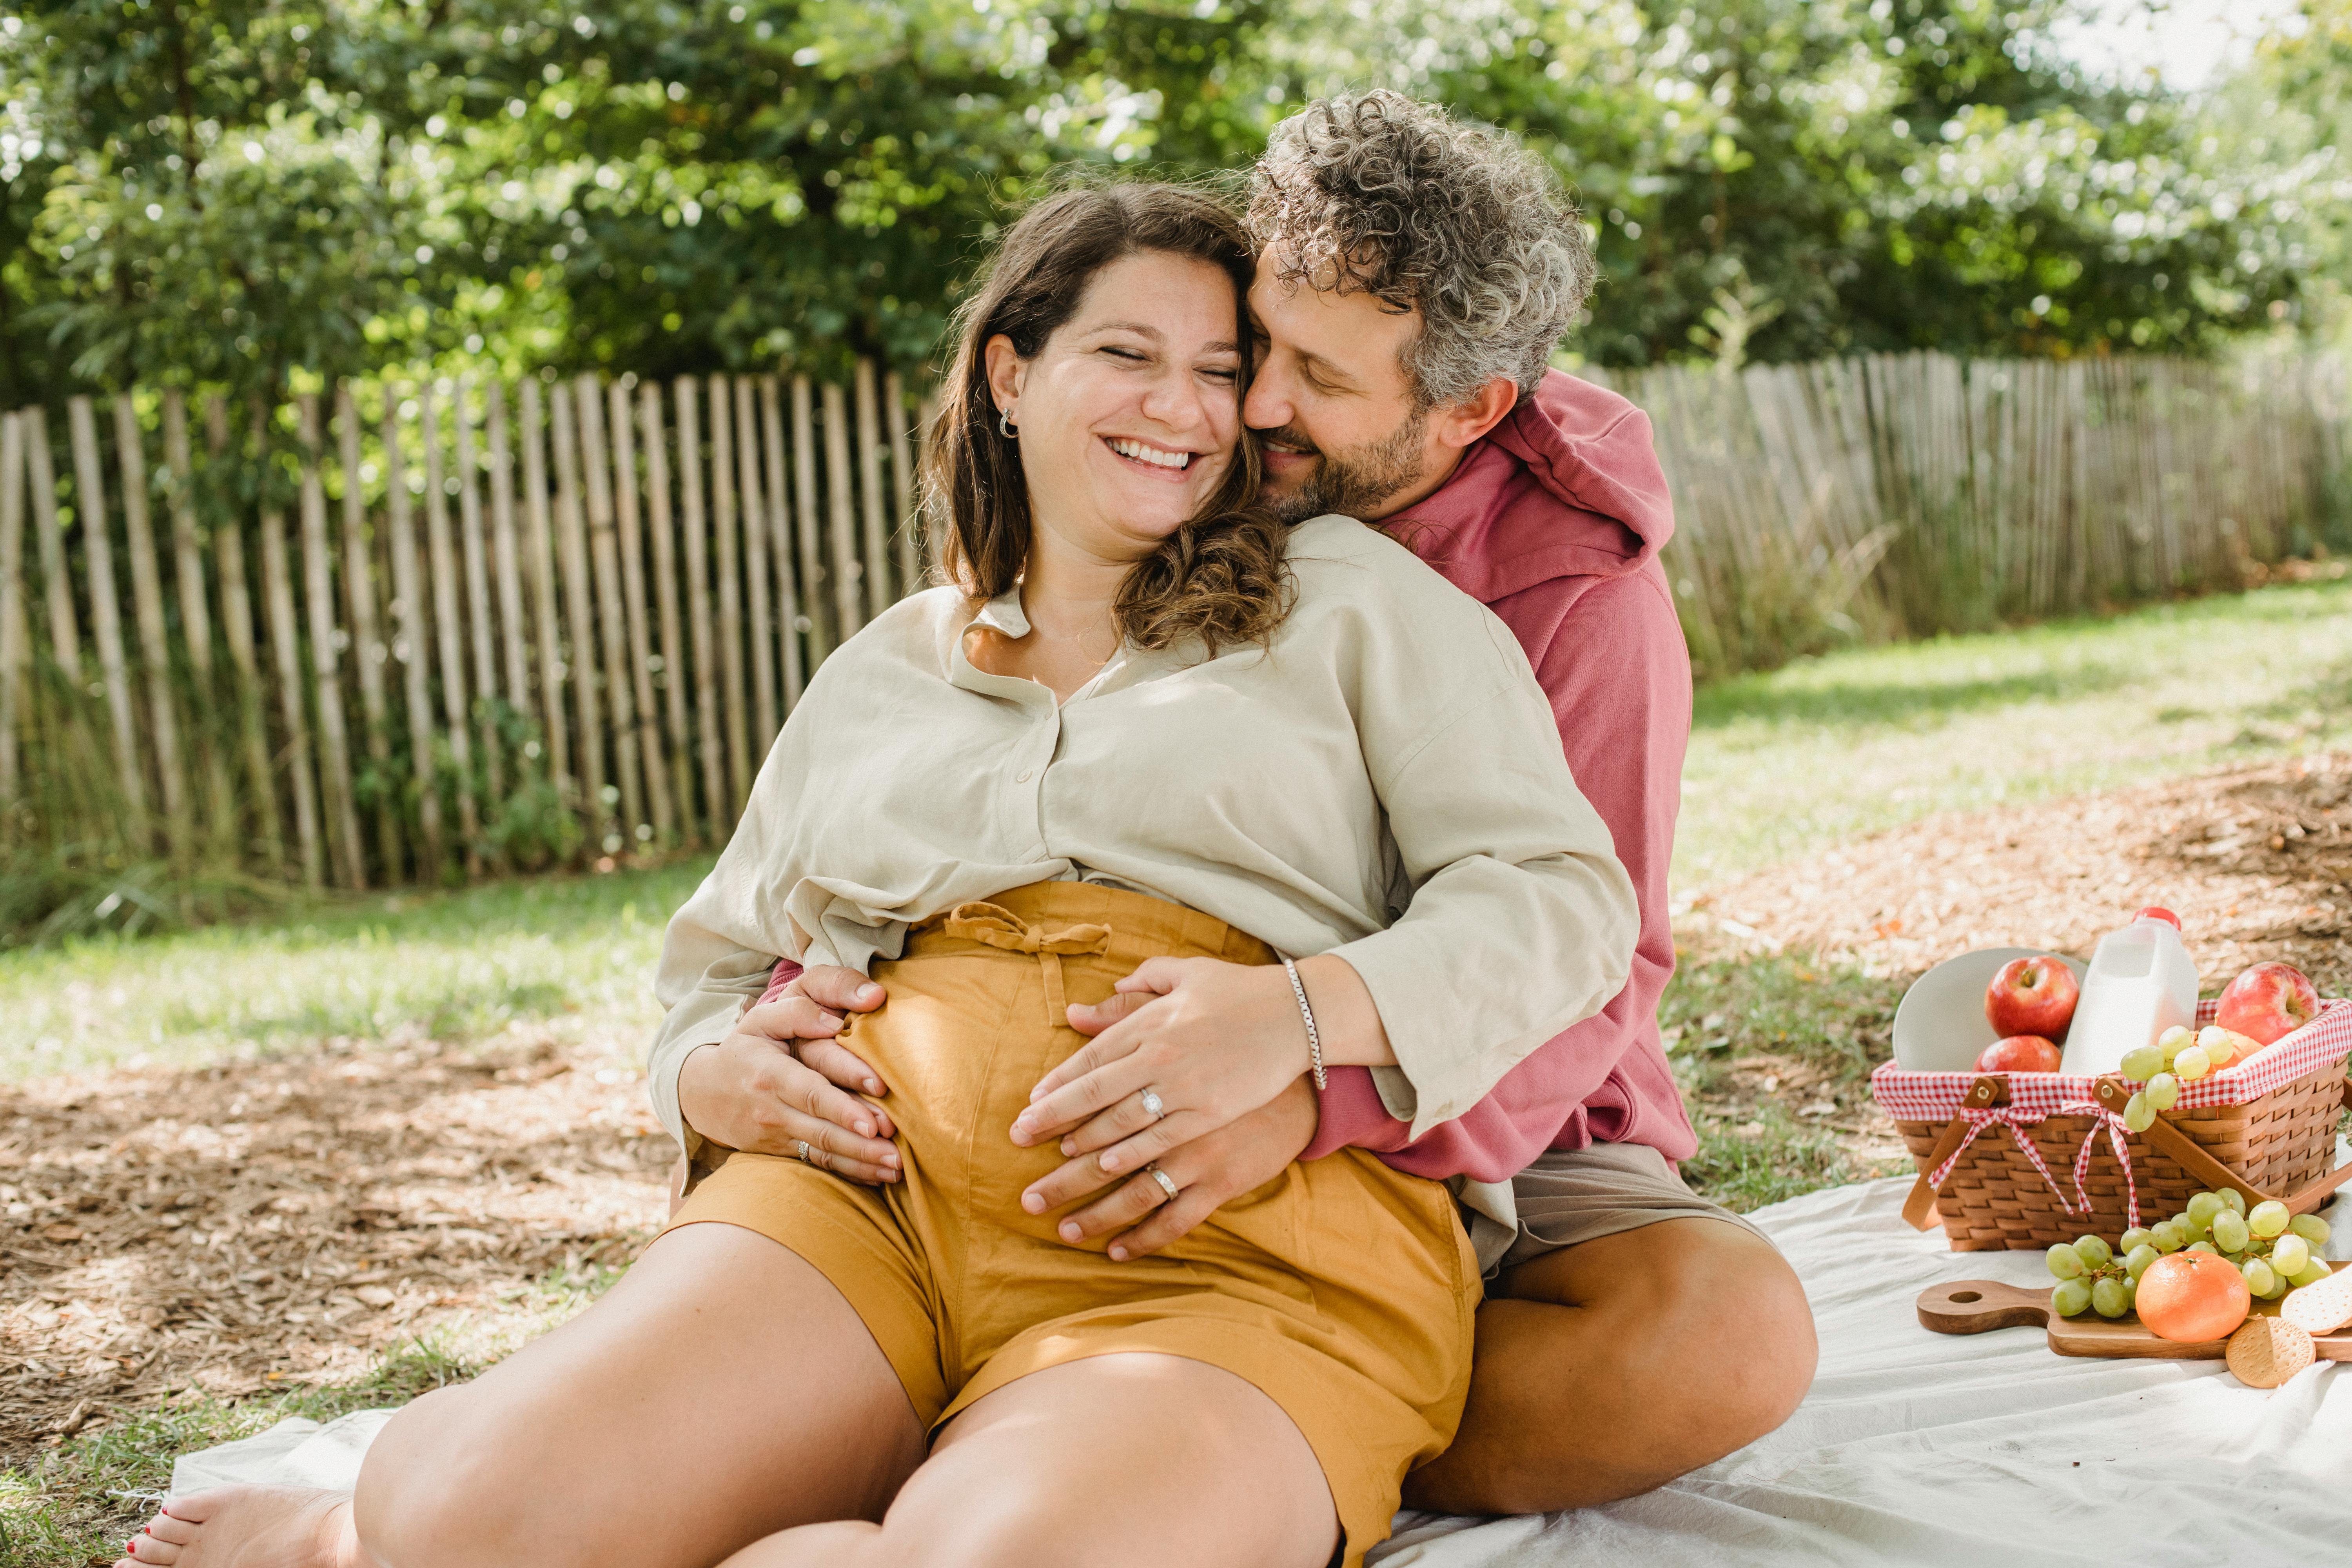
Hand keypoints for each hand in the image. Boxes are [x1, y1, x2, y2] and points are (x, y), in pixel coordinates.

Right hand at [676, 969, 895, 1181]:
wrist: (702, 1091)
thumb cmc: (745, 1048)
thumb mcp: (761, 1020)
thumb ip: (798, 1012)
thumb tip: (834, 1022)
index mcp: (771, 1075)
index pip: (811, 1094)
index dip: (843, 1110)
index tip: (875, 1123)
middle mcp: (773, 1111)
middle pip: (822, 1132)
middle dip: (861, 1146)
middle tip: (897, 1155)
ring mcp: (776, 1136)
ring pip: (822, 1154)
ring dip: (861, 1164)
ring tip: (896, 1169)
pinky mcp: (780, 1152)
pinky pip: (817, 1164)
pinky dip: (848, 1173)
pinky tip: (877, 1176)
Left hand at [1009, 957, 1309, 1174]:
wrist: (1299, 1016)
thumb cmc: (1240, 993)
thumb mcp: (1186, 975)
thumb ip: (1136, 988)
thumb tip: (1087, 1008)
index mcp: (1152, 1023)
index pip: (1091, 1059)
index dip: (1056, 1085)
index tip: (1029, 1105)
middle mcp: (1162, 1059)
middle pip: (1094, 1096)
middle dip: (1052, 1121)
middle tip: (1018, 1141)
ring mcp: (1187, 1093)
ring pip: (1123, 1129)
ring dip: (1085, 1152)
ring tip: (1057, 1168)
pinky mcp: (1212, 1117)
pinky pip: (1163, 1147)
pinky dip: (1134, 1162)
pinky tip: (1111, 1176)